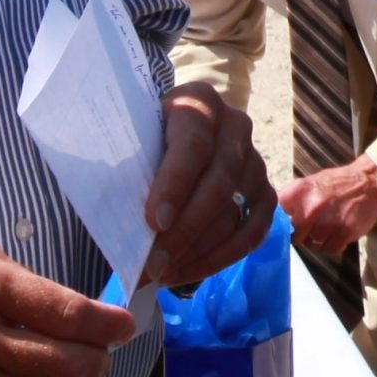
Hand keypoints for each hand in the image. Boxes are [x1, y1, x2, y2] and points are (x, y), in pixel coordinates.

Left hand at [143, 81, 273, 286]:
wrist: (179, 129)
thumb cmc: (147, 134)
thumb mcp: (135, 134)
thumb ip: (128, 162)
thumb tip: (111, 216)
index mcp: (200, 102)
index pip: (192, 144)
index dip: (175, 184)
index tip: (153, 222)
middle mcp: (235, 127)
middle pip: (218, 182)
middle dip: (184, 230)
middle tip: (153, 265)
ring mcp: (255, 160)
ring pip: (236, 211)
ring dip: (199, 250)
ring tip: (163, 275)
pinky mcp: (265, 192)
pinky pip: (253, 232)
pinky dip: (222, 258)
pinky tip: (189, 273)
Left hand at [279, 155, 376, 254]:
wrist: (368, 182)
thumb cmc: (335, 184)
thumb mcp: (308, 184)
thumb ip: (290, 200)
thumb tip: (270, 217)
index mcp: (298, 192)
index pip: (275, 216)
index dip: (277, 226)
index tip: (282, 228)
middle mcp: (311, 207)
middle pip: (294, 236)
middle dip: (302, 234)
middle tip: (313, 226)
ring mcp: (328, 221)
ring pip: (312, 245)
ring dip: (319, 240)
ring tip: (329, 225)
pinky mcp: (344, 232)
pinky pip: (330, 250)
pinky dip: (334, 244)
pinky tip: (339, 232)